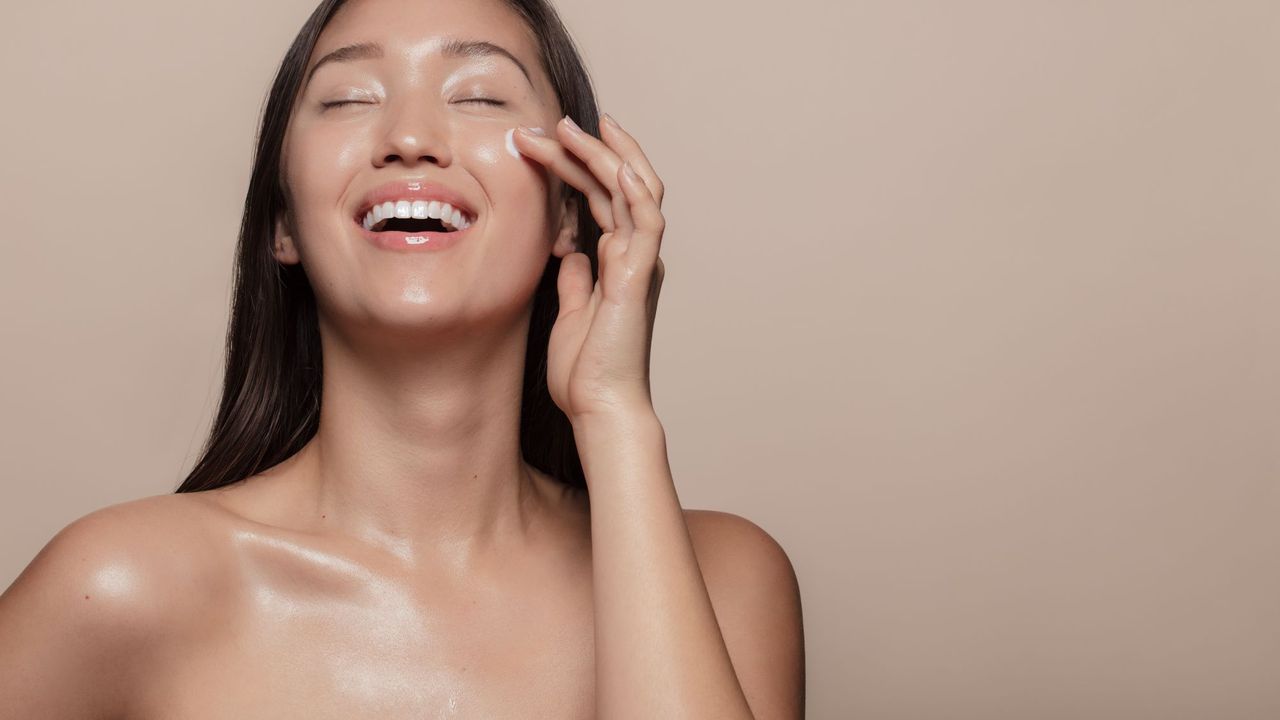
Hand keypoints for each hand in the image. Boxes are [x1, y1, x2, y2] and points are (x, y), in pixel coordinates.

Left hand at [512, 114, 665, 424]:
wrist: (600, 407)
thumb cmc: (585, 372)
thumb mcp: (569, 312)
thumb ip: (574, 278)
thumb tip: (568, 250)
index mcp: (614, 262)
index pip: (599, 198)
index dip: (575, 166)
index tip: (542, 142)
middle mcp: (632, 256)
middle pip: (614, 185)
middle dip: (583, 149)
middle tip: (548, 123)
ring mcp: (639, 264)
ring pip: (633, 191)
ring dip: (604, 155)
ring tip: (569, 127)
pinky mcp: (638, 277)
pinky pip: (645, 222)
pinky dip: (634, 189)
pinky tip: (615, 163)